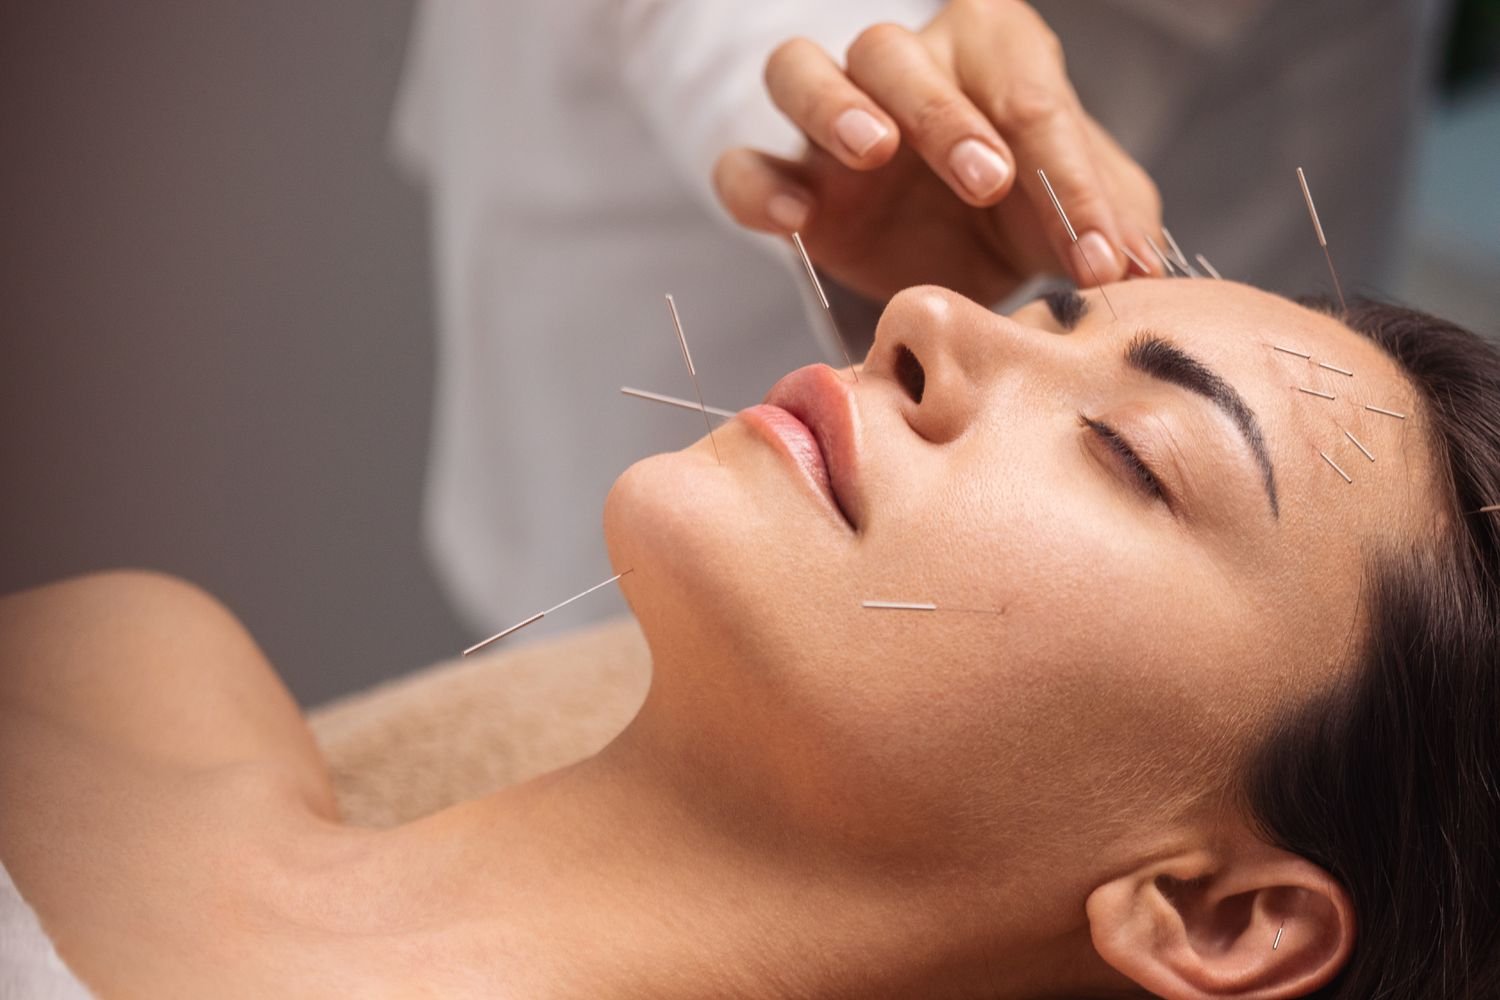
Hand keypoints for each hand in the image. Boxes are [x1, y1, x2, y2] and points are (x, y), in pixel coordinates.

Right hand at [713, 0, 1164, 303]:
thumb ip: (1116, 222)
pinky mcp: (791, 182)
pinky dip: (757, 188)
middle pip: (897, 55)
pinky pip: (744, 166)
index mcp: (992, 51)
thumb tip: (1138, 265)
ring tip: (873, 152)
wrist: (962, 255)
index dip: (1068, 176)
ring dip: (835, 105)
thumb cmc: (1027, 208)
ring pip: (801, 70)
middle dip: (944, 114)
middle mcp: (904, 68)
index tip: (1099, 255)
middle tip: (988, 179)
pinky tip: (793, 221)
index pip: (1028, 92)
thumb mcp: (1087, 213)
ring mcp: (833, 121)